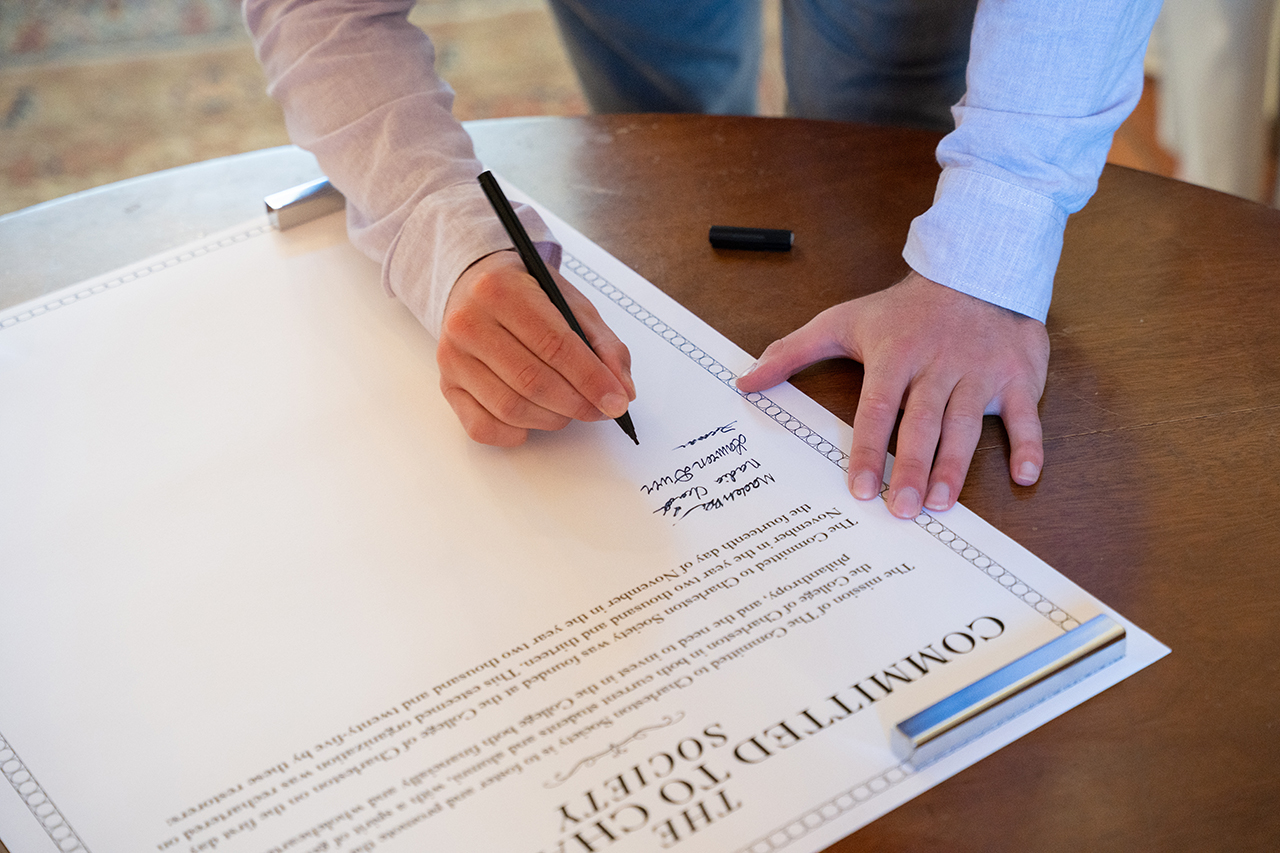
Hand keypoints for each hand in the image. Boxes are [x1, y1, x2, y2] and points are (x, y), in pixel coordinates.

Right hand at [436, 250, 634, 444]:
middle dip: (576, 404)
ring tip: (569, 409)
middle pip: (532, 381)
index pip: (554, 345)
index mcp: (501, 290)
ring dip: (552, 419)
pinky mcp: (447, 385)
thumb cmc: (526, 295)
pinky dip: (515, 433)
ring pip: (510, 408)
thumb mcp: (570, 303)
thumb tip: (622, 391)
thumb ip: (603, 344)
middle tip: (600, 410)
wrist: (474, 285)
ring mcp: (452, 357)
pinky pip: (482, 427)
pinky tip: (533, 419)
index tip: (616, 401)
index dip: (591, 379)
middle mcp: (468, 322)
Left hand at [736, 271, 1048, 517]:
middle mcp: (938, 366)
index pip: (878, 409)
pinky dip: (1029, 445)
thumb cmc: (904, 309)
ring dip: (955, 466)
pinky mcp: (1017, 376)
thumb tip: (747, 381)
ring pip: (966, 425)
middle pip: (922, 424)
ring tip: (941, 503)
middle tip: (901, 510)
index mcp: (896, 355)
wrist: (976, 269)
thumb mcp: (842, 321)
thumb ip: (792, 352)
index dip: (870, 450)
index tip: (861, 488)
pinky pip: (1025, 415)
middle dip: (911, 468)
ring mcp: (980, 372)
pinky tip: (1025, 477)